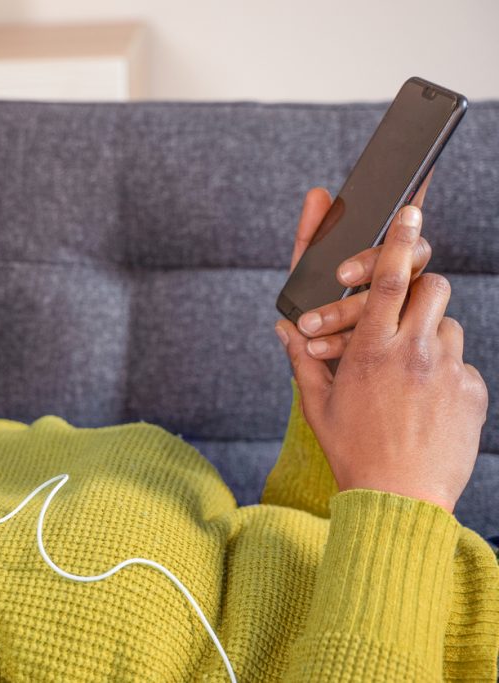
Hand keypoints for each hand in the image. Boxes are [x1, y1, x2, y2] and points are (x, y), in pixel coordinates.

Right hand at [276, 203, 487, 512]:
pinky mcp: (472, 392)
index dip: (399, 241)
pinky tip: (425, 401)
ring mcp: (448, 372)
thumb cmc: (352, 450)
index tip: (410, 213)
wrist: (398, 499)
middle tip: (403, 303)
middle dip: (419, 283)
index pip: (389, 280)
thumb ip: (302, 358)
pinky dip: (444, 372)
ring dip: (428, 334)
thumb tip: (283, 328)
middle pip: (431, 287)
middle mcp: (413, 354)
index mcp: (370, 351)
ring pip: (447, 325)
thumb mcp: (317, 403)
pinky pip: (461, 364)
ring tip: (408, 369)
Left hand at [286, 172, 432, 360]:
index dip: (401, 230)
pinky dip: (340, 343)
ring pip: (389, 306)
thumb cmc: (319, 306)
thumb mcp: (308, 272)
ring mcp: (402, 317)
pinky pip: (375, 343)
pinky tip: (317, 347)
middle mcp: (403, 284)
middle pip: (404, 265)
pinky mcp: (393, 347)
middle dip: (371, 265)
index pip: (406, 237)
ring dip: (346, 311)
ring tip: (310, 325)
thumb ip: (312, 235)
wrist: (316, 359)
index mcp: (389, 261)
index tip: (390, 223)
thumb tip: (318, 193)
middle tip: (341, 275)